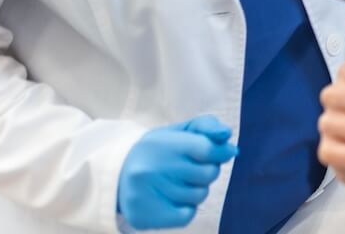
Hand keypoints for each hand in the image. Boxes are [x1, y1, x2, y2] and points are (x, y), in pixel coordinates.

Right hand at [117, 115, 236, 229]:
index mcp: (161, 144)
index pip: (208, 149)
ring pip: (199, 196)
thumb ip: (206, 126)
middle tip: (191, 168)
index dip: (222, 152)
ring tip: (178, 182)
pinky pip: (187, 215)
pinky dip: (187, 208)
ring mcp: (145, 195)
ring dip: (197, 189)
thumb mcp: (180, 130)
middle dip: (208, 170)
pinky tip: (173, 198)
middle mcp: (150, 169)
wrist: (117, 175)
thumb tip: (227, 136)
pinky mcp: (144, 217)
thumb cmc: (159, 150)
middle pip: (208, 174)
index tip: (223, 152)